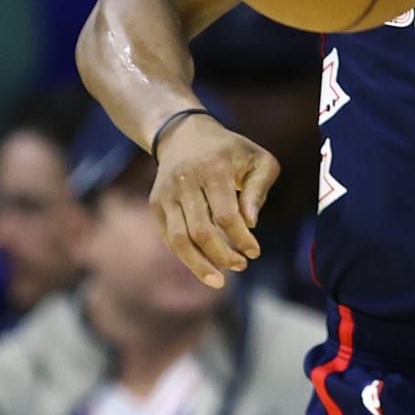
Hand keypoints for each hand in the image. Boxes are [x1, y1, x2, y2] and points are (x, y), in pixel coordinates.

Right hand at [148, 115, 279, 287]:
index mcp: (213, 168)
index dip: (241, 239)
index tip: (255, 252)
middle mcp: (185, 181)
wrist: (185, 134)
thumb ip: (259, 190)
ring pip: (180, 240)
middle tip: (242, 265)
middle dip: (223, 255)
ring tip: (220, 280)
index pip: (226, 215)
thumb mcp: (258, 160)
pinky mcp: (156, 204)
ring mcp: (166, 193)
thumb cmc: (231, 152)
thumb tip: (250, 224)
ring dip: (201, 265)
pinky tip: (204, 268)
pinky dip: (186, 257)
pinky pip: (169, 238)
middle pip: (201, 231)